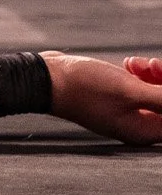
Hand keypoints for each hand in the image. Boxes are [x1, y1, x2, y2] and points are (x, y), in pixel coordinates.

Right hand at [47, 52, 161, 143]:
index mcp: (143, 131)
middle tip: (152, 64)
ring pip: (157, 93)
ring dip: (154, 75)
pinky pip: (141, 87)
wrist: (45, 79)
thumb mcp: (129, 91)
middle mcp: (137, 125)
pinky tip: (129, 64)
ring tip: (137, 63)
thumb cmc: (84, 88)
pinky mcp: (116, 98)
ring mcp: (126, 111)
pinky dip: (141, 74)